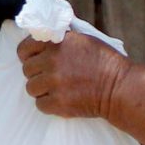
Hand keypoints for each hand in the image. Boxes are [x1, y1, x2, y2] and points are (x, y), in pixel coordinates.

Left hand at [17, 31, 132, 118]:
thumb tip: (42, 40)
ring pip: (31, 88)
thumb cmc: (105, 62)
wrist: (120, 87)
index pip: (25, 48)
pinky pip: (40, 104)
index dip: (27, 55)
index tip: (34, 60)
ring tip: (57, 89)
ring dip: (42, 90)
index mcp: (57, 42)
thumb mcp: (83, 40)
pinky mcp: (58, 103)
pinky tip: (62, 99)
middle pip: (27, 70)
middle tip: (51, 77)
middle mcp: (52, 61)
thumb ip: (60, 40)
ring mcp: (54, 83)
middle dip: (37, 73)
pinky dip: (49, 104)